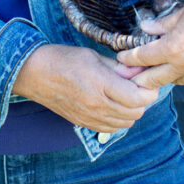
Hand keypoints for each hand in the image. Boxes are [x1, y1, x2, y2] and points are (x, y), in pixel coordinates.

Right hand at [13, 44, 158, 132]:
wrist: (34, 73)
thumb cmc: (62, 59)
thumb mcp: (93, 56)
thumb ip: (118, 67)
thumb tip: (139, 70)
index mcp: (100, 84)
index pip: (138, 97)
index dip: (149, 89)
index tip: (146, 79)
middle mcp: (97, 105)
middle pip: (136, 112)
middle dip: (142, 99)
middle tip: (137, 84)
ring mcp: (90, 118)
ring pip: (126, 123)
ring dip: (132, 110)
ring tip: (124, 93)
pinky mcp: (84, 124)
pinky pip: (112, 127)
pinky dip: (119, 118)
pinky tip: (112, 103)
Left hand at [116, 0, 183, 88]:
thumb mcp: (182, 13)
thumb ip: (161, 25)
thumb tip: (145, 28)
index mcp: (174, 48)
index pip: (144, 57)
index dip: (129, 58)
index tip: (120, 58)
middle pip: (154, 79)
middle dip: (139, 79)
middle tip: (129, 77)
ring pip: (173, 82)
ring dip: (162, 77)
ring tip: (154, 71)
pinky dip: (182, 76)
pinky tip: (179, 69)